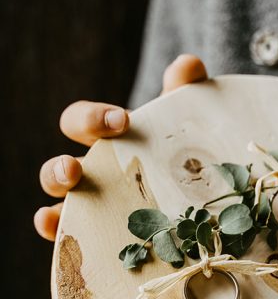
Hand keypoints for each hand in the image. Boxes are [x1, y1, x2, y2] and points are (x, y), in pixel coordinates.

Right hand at [34, 54, 207, 240]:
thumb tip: (187, 65)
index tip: (123, 122)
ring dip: (56, 191)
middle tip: (79, 168)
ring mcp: (92, 205)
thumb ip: (186, 92)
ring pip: (57, 197)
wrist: (203, 200)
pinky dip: (53, 227)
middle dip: (62, 163)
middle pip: (60, 164)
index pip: (81, 122)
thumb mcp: (186, 124)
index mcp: (107, 144)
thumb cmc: (183, 154)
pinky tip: (53, 224)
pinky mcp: (98, 233)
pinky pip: (66, 232)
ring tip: (70, 190)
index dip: (93, 118)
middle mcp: (93, 173)